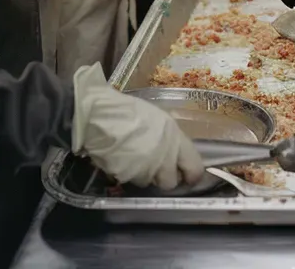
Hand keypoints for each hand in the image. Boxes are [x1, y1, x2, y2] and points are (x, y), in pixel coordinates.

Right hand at [72, 63, 203, 188]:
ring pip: (150, 184)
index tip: (185, 175)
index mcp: (175, 137)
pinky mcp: (129, 177)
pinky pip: (133, 182)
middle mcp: (165, 156)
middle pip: (171, 182)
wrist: (99, 115)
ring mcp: (147, 168)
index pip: (194, 167)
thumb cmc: (128, 112)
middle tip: (155, 168)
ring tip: (134, 159)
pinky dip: (129, 175)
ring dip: (144, 176)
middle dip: (164, 178)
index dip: (190, 174)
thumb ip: (168, 139)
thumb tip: (174, 153)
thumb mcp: (157, 120)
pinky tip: (122, 161)